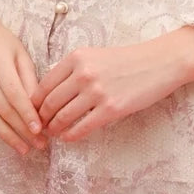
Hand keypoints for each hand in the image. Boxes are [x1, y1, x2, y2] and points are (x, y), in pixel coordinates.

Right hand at [0, 0, 48, 155]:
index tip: (40, 130)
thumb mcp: (20, 53)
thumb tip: (39, 109)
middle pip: (2, 108)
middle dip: (22, 129)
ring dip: (5, 136)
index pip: (14, 93)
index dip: (27, 114)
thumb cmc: (1, 43)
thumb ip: (29, 79)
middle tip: (38, 144)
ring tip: (22, 148)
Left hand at [29, 35, 186, 143]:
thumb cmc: (128, 59)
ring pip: (63, 117)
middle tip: (40, 126)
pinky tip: (68, 137)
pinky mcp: (111, 109)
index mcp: (76, 57)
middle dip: (41, 118)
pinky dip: (71, 135)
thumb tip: (52, 91)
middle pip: (50, 102)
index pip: (44, 84)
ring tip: (52, 133)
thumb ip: (74, 69)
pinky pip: (82, 127)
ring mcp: (97, 92)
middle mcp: (83, 73)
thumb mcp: (95, 55)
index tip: (33, 112)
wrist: (160, 62)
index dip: (35, 102)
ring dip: (54, 128)